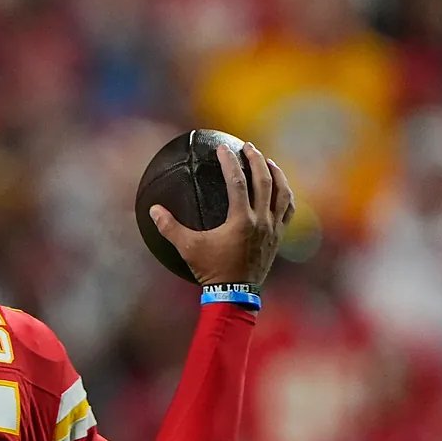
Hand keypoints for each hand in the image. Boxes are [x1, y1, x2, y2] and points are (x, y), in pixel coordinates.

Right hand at [149, 142, 294, 286]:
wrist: (234, 293)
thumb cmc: (211, 270)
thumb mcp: (188, 248)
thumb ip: (169, 228)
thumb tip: (153, 210)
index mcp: (241, 220)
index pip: (237, 182)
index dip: (229, 162)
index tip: (223, 148)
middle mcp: (261, 220)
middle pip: (264, 181)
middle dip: (256, 160)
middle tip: (248, 147)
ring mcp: (273, 229)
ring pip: (281, 193)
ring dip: (276, 174)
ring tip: (268, 162)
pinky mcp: (278, 237)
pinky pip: (288, 210)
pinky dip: (285, 195)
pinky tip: (281, 188)